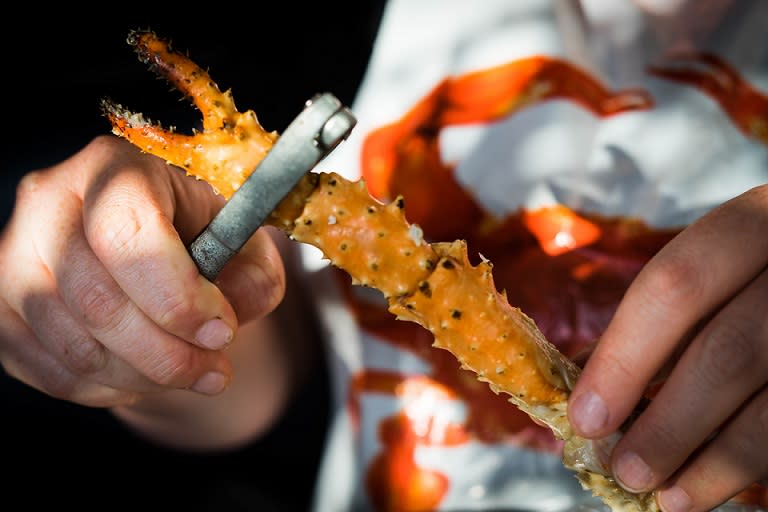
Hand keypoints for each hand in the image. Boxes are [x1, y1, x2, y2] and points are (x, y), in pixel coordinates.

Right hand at [0, 136, 285, 407]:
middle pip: (98, 299)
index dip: (178, 295)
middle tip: (214, 370)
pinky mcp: (3, 307)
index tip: (222, 332)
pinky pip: (52, 372)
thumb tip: (229, 311)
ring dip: (144, 377)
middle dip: (169, 353)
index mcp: (117, 169)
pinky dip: (107, 389)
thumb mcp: (246, 247)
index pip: (127, 231)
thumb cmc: (202, 241)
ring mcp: (15, 256)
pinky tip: (143, 375)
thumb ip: (254, 276)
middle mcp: (51, 202)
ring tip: (187, 372)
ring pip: (75, 345)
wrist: (155, 257)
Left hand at [568, 184, 767, 510]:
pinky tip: (717, 486)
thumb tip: (590, 399)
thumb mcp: (716, 273)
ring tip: (669, 497)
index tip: (586, 418)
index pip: (676, 285)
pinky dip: (754, 463)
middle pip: (729, 350)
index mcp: (753, 225)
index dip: (624, 357)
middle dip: (669, 422)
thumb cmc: (752, 278)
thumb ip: (660, 324)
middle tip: (626, 470)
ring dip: (716, 461)